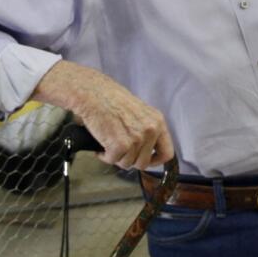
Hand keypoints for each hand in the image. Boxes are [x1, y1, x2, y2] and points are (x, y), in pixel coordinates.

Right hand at [32, 60, 174, 170]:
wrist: (91, 92)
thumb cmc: (109, 98)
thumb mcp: (138, 111)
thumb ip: (146, 129)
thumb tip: (145, 150)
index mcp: (157, 121)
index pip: (166, 153)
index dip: (155, 161)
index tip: (145, 161)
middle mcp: (150, 130)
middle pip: (143, 162)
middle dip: (129, 158)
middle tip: (118, 149)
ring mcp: (136, 138)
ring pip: (127, 163)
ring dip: (115, 157)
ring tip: (107, 143)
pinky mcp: (120, 145)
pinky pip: (112, 160)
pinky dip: (104, 156)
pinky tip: (100, 144)